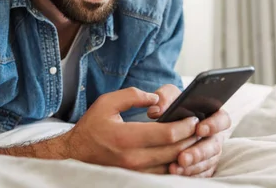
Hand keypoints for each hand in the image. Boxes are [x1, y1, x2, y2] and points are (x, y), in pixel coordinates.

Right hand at [63, 88, 199, 172]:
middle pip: (174, 151)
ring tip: (192, 140)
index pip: (166, 134)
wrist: (76, 153)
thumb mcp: (106, 103)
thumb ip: (132, 96)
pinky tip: (179, 153)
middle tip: (199, 128)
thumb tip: (156, 98)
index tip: (193, 118)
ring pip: (172, 165)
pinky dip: (174, 164)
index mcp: (125, 137)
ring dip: (186, 153)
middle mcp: (132, 158)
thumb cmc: (92, 126)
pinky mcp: (136, 178)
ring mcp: (135, 171)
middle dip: (191, 139)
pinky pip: (163, 173)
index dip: (184, 126)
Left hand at [149, 84, 231, 176]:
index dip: (214, 125)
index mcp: (212, 115)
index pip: (223, 119)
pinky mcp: (202, 165)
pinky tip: (176, 173)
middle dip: (199, 152)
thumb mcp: (168, 95)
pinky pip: (201, 173)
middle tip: (183, 157)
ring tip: (174, 168)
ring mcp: (210, 152)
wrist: (165, 121)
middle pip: (214, 146)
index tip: (199, 129)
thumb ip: (165, 97)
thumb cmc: (172, 105)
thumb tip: (156, 111)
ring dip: (192, 166)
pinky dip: (189, 174)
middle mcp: (214, 136)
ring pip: (207, 162)